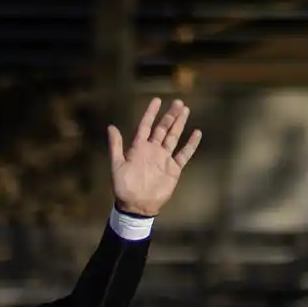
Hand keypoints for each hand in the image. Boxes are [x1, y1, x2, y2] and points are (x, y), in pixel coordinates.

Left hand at [108, 98, 200, 217]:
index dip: (151, 113)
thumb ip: (116, 146)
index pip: (146, 126)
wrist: (137, 206)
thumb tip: (111, 126)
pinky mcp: (173, 169)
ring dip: (179, 124)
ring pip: (173, 137)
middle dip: (170, 115)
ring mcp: (164, 159)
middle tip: (178, 102)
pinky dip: (190, 144)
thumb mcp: (117, 165)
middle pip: (163, 129)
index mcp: (139, 148)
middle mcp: (153, 150)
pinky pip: (184, 154)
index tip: (157, 100)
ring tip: (185, 110)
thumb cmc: (124, 187)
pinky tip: (196, 133)